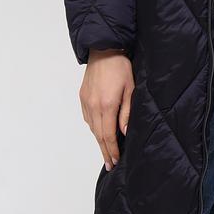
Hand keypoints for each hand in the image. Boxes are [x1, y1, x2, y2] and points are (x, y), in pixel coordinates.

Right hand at [80, 50, 134, 169]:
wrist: (104, 50)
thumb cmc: (121, 67)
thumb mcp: (130, 89)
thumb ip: (126, 112)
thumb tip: (123, 133)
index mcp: (107, 105)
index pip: (108, 135)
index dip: (111, 150)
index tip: (115, 161)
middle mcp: (93, 106)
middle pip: (98, 135)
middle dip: (105, 151)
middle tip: (109, 164)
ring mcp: (86, 102)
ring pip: (92, 127)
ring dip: (99, 140)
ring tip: (106, 151)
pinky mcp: (82, 97)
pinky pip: (88, 117)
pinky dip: (94, 127)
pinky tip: (99, 131)